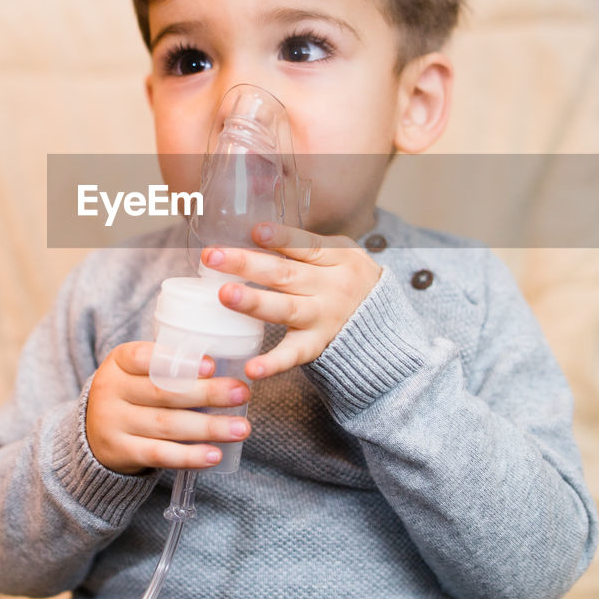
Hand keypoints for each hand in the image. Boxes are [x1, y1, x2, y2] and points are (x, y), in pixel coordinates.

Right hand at [86, 341, 251, 474]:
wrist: (94, 433)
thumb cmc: (132, 394)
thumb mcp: (138, 371)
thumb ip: (170, 366)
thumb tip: (227, 366)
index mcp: (118, 361)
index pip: (144, 357)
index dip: (178, 361)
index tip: (212, 365)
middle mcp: (111, 390)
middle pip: (162, 392)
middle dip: (207, 393)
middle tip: (242, 393)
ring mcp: (113, 423)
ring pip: (165, 425)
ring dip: (208, 427)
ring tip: (241, 428)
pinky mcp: (121, 453)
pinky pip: (159, 455)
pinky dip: (189, 456)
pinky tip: (215, 455)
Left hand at [202, 222, 382, 380]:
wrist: (386, 325)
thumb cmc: (350, 281)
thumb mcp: (340, 255)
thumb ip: (305, 246)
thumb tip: (252, 230)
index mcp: (338, 258)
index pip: (306, 245)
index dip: (281, 238)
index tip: (254, 231)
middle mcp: (332, 287)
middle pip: (285, 274)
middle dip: (246, 264)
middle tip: (212, 257)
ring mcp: (324, 318)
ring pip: (286, 309)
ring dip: (254, 303)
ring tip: (225, 295)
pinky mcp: (317, 346)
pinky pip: (293, 355)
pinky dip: (273, 363)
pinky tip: (251, 368)